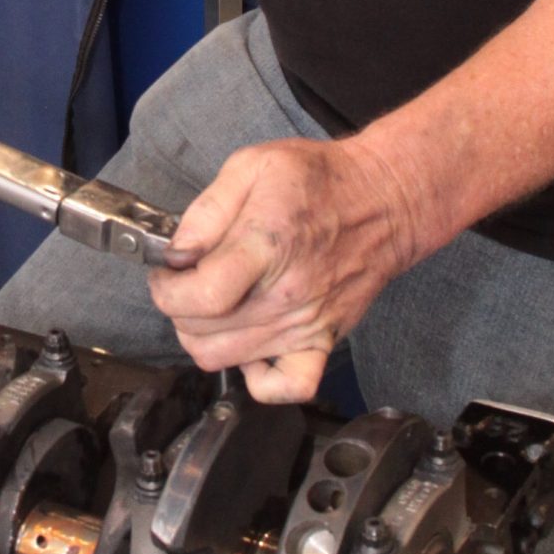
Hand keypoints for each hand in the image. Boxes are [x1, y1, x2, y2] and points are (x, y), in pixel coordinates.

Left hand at [146, 135, 420, 403]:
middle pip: (203, 334)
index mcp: (266, 246)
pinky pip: (286, 386)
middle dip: (179, 309)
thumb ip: (207, 211)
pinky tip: (250, 345)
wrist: (385, 200)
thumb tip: (177, 253)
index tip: (167, 273)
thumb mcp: (252, 166)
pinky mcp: (324, 341)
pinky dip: (259, 378)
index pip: (200, 297)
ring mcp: (306, 324)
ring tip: (215, 306)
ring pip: (225, 361)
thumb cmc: (320, 181)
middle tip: (189, 283)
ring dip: (205, 337)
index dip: (167, 289)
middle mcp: (286, 294)